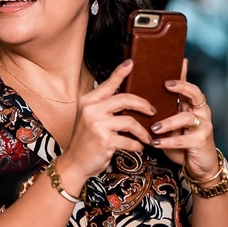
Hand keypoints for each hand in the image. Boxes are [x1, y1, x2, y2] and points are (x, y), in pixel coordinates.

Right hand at [54, 60, 155, 188]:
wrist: (74, 163)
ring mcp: (97, 125)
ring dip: (143, 131)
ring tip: (148, 137)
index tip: (132, 63)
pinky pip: (129, 140)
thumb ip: (104, 107)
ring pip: (130, 121)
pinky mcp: (104, 140)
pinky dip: (137, 145)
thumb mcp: (90, 118)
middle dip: (143, 104)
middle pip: (125, 99)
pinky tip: (139, 148)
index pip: (109, 83)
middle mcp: (92, 109)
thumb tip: (129, 99)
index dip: (121, 72)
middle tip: (153, 111)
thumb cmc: (86, 141)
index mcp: (88, 101)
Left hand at [146, 59, 218, 181]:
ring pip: (186, 117)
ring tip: (154, 127)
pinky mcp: (201, 141)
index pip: (189, 85)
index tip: (173, 65)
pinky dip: (168, 141)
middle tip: (166, 85)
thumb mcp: (172, 123)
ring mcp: (203, 125)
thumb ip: (164, 109)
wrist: (198, 165)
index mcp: (193, 105)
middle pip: (195, 94)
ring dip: (168, 122)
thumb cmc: (182, 141)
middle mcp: (201, 112)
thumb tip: (144, 93)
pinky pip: (184, 139)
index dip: (181, 75)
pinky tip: (155, 142)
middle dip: (181, 87)